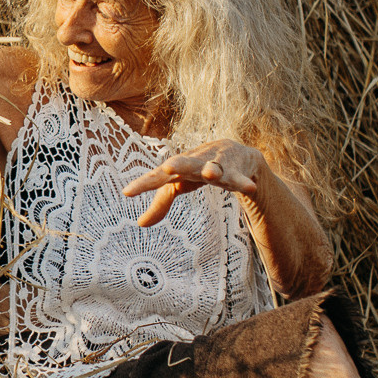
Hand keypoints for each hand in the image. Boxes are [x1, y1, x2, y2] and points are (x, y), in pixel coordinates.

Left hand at [122, 140, 266, 226]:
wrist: (235, 153)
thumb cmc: (197, 169)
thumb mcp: (179, 185)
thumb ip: (160, 203)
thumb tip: (139, 224)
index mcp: (177, 168)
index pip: (157, 176)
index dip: (143, 183)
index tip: (127, 192)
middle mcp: (194, 163)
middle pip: (184, 163)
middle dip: (177, 164)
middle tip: (169, 167)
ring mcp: (216, 165)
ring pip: (214, 167)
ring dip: (211, 169)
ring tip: (210, 173)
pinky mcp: (236, 170)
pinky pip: (239, 179)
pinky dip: (243, 182)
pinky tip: (250, 187)